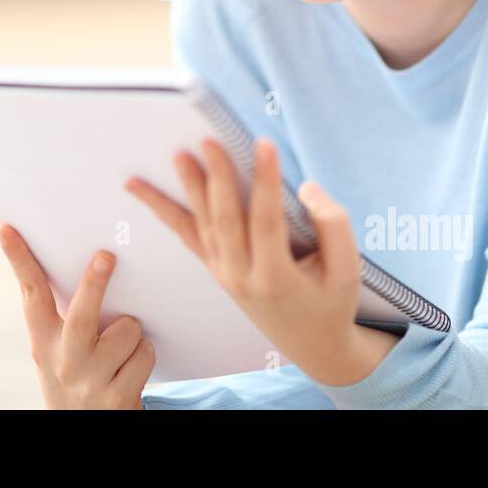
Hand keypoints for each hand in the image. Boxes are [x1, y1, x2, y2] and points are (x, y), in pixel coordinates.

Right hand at [0, 225, 153, 408]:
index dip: (18, 260)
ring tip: (121, 348)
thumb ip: (63, 314)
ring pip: (127, 330)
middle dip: (95, 283)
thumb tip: (87, 255)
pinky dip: (143, 355)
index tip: (5, 229)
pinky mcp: (118, 398)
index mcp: (43, 342)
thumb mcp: (58, 348)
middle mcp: (63, 361)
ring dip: (133, 332)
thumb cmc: (77, 373)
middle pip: (80, 316)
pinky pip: (144, 354)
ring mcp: (90, 382)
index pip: (29, 295)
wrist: (87, 428)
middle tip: (106, 255)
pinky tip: (129, 370)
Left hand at [125, 136, 376, 385]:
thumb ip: (334, 226)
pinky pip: (186, 235)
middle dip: (217, 178)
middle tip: (209, 142)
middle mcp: (241, 277)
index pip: (267, 223)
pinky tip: (139, 190)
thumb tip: (306, 187)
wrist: (312, 344)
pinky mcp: (215, 268)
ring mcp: (223, 273)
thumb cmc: (331, 302)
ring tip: (178, 155)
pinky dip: (162, 210)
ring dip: (189, 187)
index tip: (264, 146)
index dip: (266, 183)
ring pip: (201, 224)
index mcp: (276, 278)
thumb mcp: (347, 271)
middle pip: (226, 220)